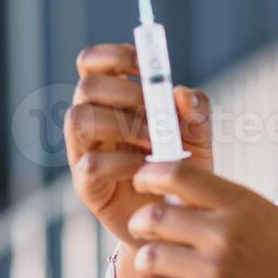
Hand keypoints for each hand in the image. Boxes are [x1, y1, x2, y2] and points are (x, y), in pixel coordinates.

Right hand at [64, 43, 213, 247]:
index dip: (113, 55)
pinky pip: (91, 164)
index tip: (144, 66)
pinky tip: (146, 170)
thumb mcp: (199, 137)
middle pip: (87, 86)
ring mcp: (84, 153)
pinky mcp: (87, 186)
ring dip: (121, 125)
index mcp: (113, 101)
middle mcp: (93, 122)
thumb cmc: (183, 171)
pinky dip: (122, 162)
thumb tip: (182, 94)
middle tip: (157, 113)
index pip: (93, 63)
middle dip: (125, 94)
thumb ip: (196, 112)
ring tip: (155, 143)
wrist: (179, 222)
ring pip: (78, 119)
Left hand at [125, 160, 277, 277]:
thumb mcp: (269, 216)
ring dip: (146, 259)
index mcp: (242, 204)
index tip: (143, 182)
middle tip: (144, 228)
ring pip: (149, 257)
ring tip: (157, 262)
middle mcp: (226, 234)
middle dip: (141, 222)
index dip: (150, 175)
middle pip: (154, 216)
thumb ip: (227, 202)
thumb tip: (178, 191)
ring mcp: (216, 273)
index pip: (179, 175)